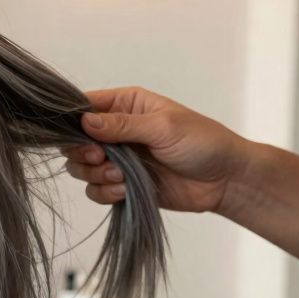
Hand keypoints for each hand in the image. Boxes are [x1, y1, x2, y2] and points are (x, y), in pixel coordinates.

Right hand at [64, 86, 251, 214]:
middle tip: (101, 158)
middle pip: (75, 141)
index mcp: (125, 105)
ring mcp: (117, 159)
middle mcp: (115, 131)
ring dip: (96, 174)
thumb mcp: (163, 127)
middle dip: (83, 153)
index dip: (73, 121)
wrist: (225, 180)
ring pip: (82, 167)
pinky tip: (125, 190)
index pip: (83, 106)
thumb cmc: (203, 142)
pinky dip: (105, 192)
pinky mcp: (121, 184)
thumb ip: (123, 125)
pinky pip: (96, 190)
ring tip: (121, 177)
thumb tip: (84, 121)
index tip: (82, 136)